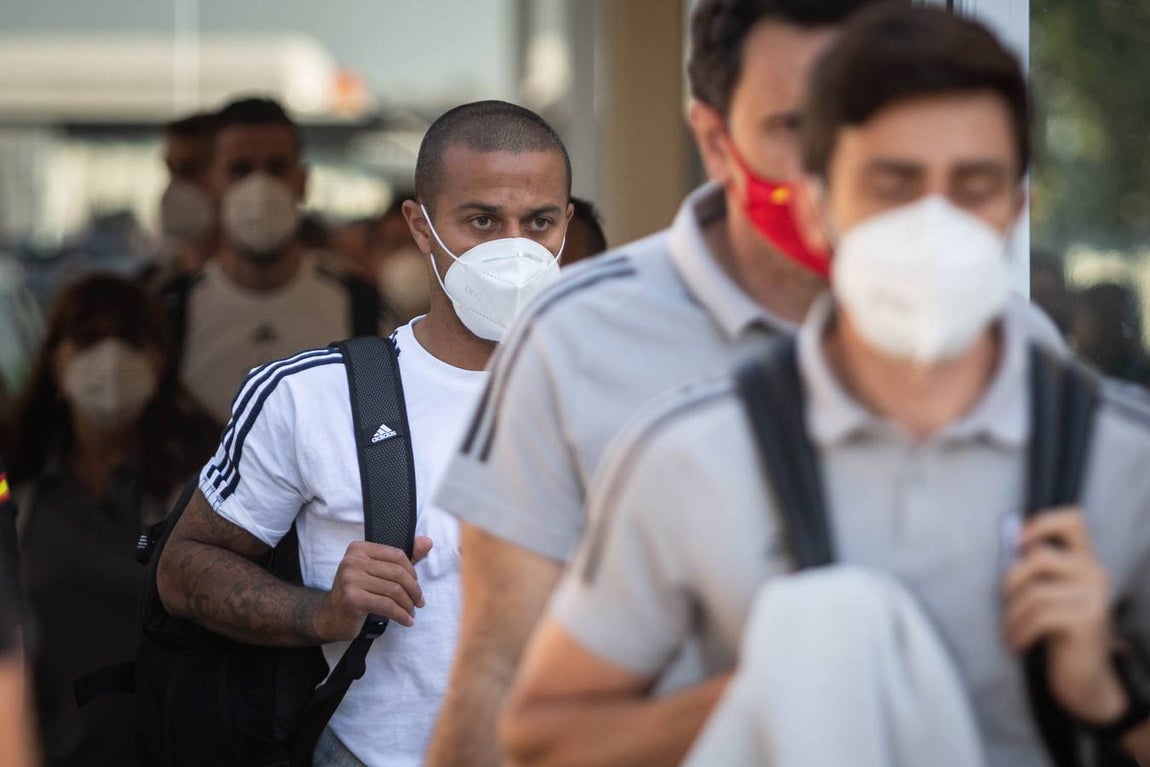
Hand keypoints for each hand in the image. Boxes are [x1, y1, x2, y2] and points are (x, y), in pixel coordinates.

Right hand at [315, 536, 433, 641]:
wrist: (330, 617)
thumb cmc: (357, 592)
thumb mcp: (377, 571)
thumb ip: (401, 558)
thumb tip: (427, 542)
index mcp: (359, 549)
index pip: (397, 555)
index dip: (412, 572)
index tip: (416, 586)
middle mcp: (352, 560)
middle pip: (397, 573)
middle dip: (413, 590)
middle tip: (419, 602)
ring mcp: (350, 579)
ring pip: (394, 590)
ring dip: (408, 604)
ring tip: (411, 612)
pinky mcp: (353, 599)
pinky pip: (387, 606)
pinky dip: (401, 615)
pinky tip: (406, 621)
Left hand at [1002, 509, 1125, 723]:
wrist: (1085, 680)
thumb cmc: (1058, 633)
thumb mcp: (1047, 596)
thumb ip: (1035, 569)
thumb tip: (1008, 540)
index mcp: (1085, 561)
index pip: (1073, 520)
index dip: (1042, 523)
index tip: (1017, 543)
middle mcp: (1096, 573)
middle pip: (1040, 556)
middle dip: (1012, 579)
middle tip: (1005, 602)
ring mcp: (1095, 597)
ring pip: (1034, 592)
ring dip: (1011, 615)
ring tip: (1009, 632)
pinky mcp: (1089, 621)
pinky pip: (1038, 616)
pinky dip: (1018, 631)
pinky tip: (1016, 644)